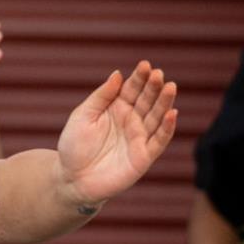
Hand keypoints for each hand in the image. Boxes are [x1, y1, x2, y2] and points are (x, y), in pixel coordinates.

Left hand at [56, 62, 178, 207]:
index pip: (132, 89)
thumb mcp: (83, 115)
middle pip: (147, 100)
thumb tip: (117, 74)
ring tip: (170, 87)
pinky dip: (167, 128)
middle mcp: (131, 120)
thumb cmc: (74, 145)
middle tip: (159, 74)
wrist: (71, 178)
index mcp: (116, 108)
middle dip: (154, 87)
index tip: (145, 65)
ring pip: (156, 117)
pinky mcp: (144, 156)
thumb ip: (101, 96)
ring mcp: (139, 138)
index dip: (139, 77)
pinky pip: (159, 140)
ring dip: (165, 103)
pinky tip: (172, 114)